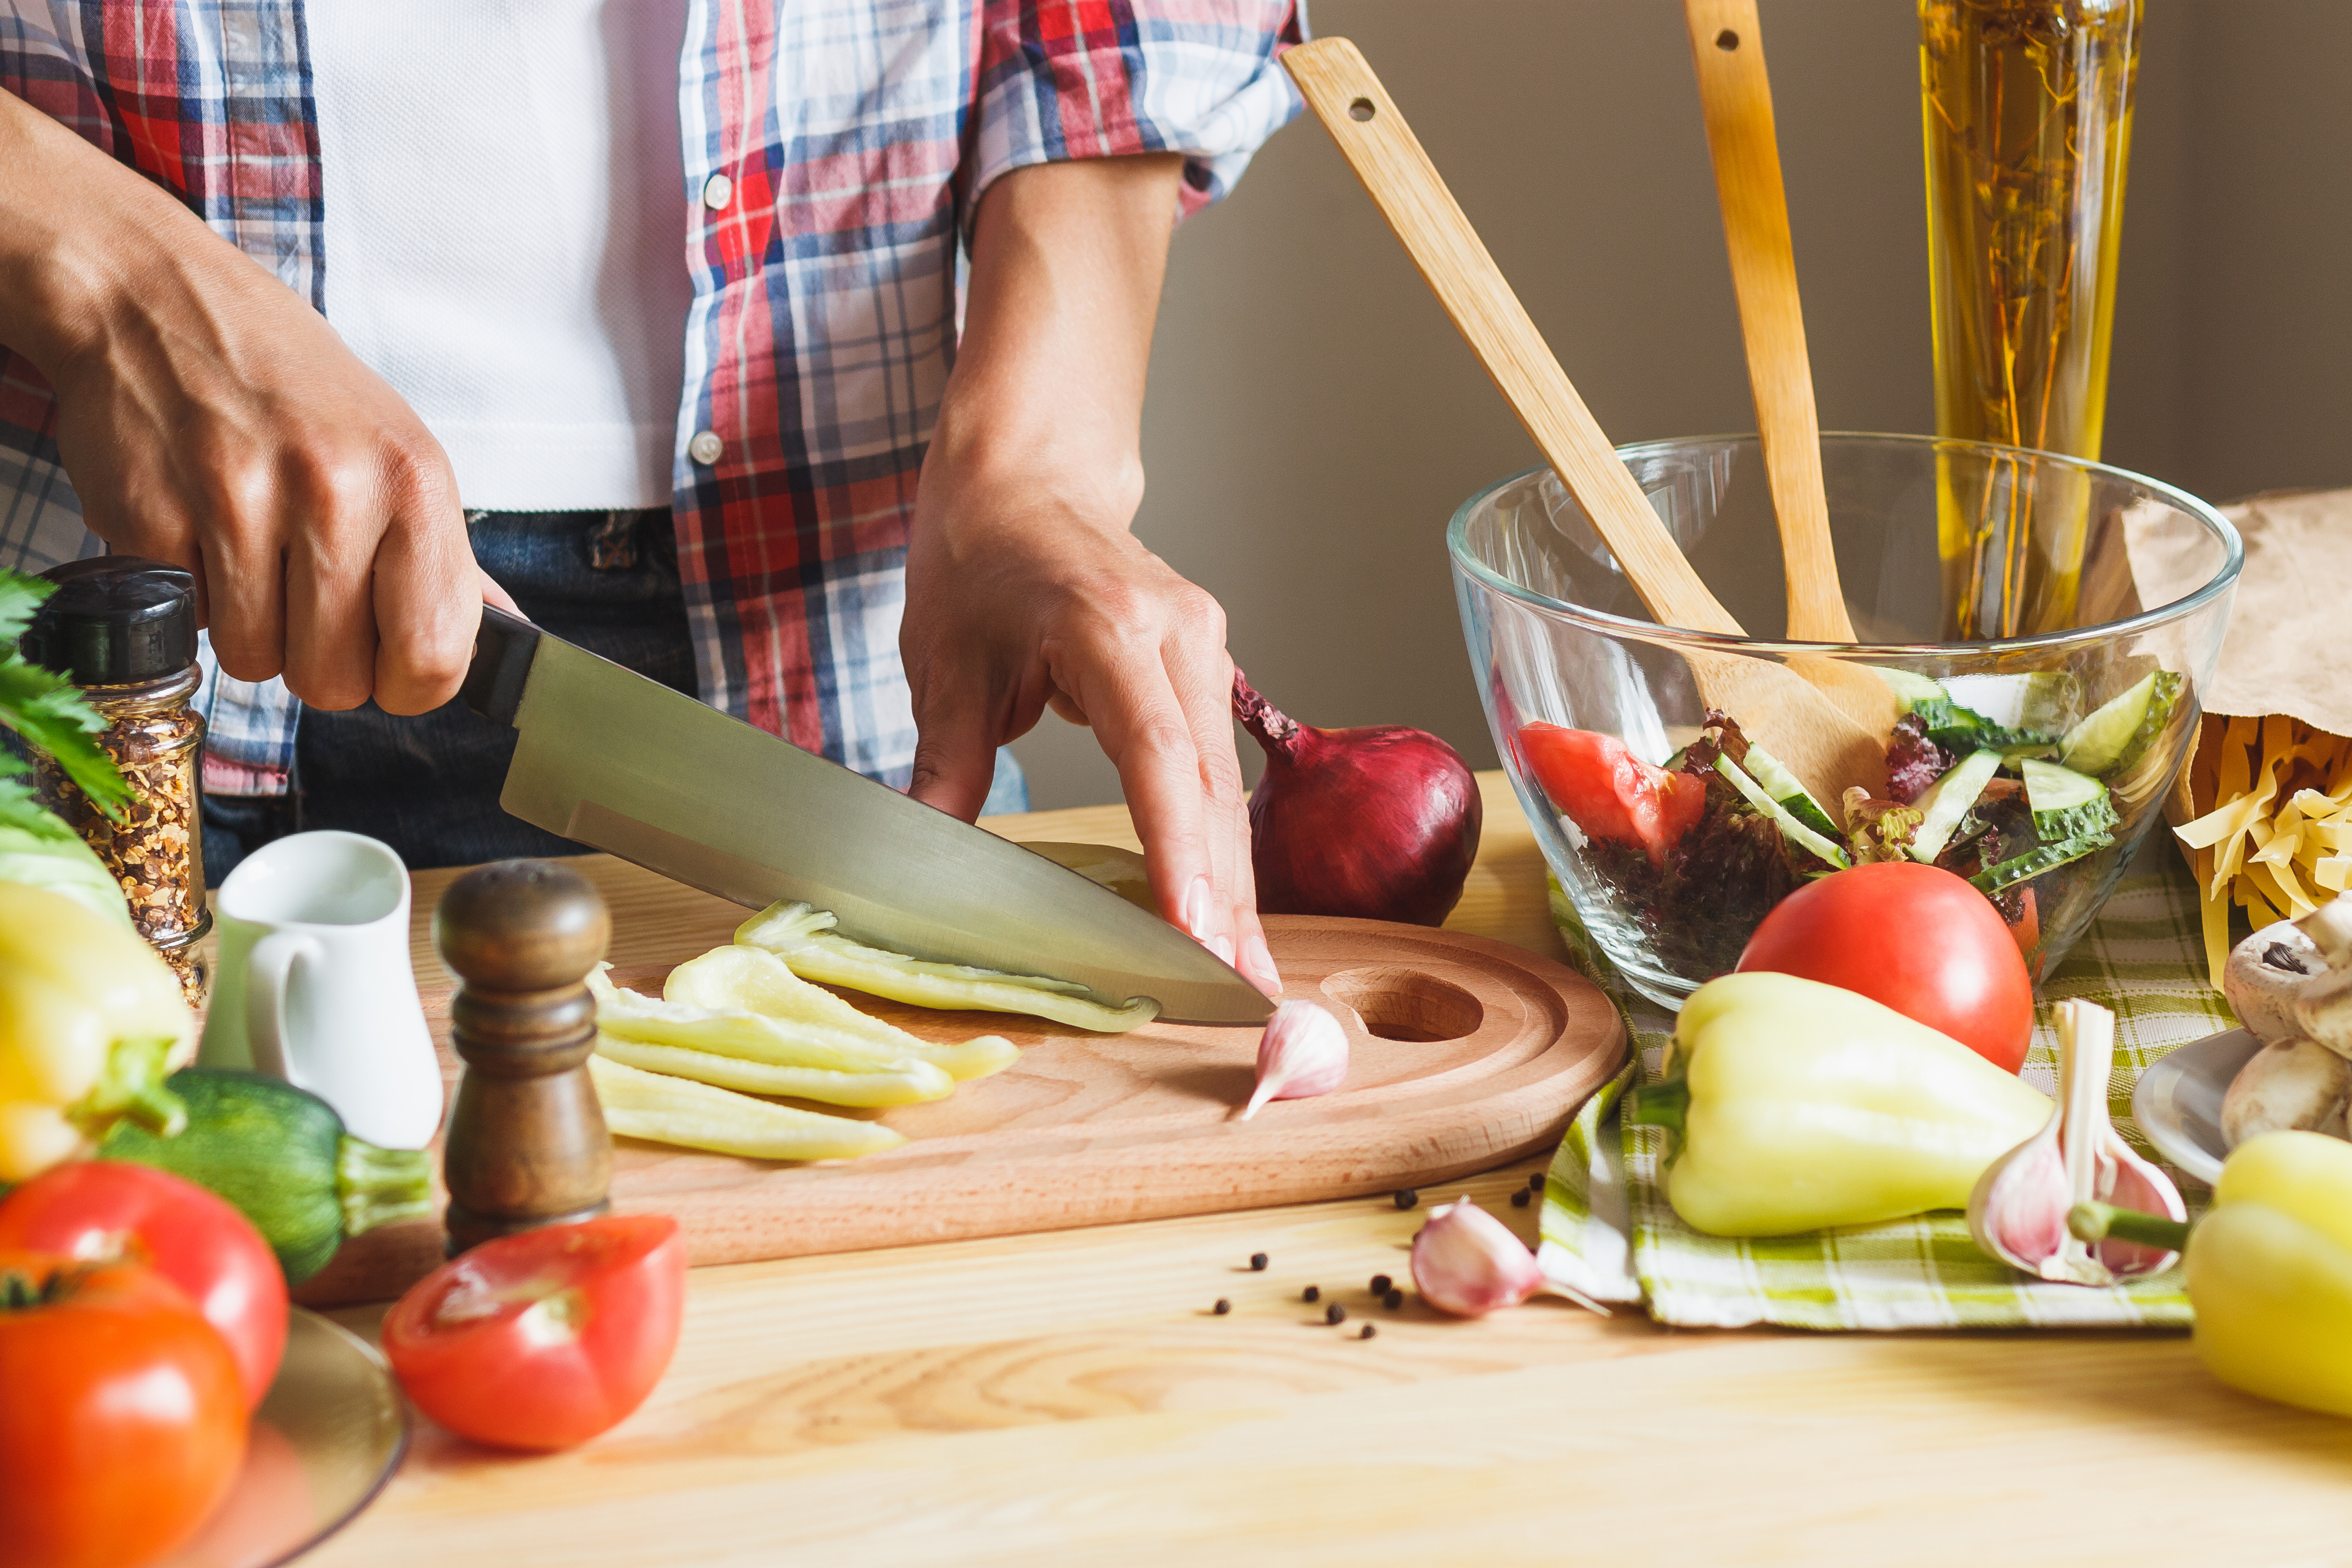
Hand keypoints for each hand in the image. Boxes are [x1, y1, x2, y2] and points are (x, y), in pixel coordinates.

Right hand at [0, 90, 485, 713]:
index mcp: (415, 480)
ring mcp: (240, 499)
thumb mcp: (394, 450)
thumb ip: (444, 555)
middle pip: (336, 680)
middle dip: (315, 659)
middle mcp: (337, 489)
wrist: (153, 295)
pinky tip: (196, 527)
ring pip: (256, 662)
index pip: (434, 658)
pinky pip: (184, 620)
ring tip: (247, 551)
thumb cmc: (287, 385)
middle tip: (299, 591)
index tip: (381, 654)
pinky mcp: (152, 513)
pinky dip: (189, 593)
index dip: (403, 682)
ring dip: (248, 629)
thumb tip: (508, 637)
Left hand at [901, 154, 1279, 997]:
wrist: (1028, 470)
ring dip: (1230, 883)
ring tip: (1242, 974)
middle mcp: (1179, 636)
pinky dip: (1215, 842)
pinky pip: (1215, 769)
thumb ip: (946, 765)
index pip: (1159, 761)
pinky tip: (1220, 909)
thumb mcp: (944, 661)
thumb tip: (924, 860)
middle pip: (1209, 790)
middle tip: (1241, 994)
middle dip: (1224, 900)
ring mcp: (1203, 648)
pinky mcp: (1205, 665)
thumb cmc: (979, 553)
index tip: (1192, 936)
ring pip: (1224, 789)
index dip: (1179, 858)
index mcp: (1112, 628)